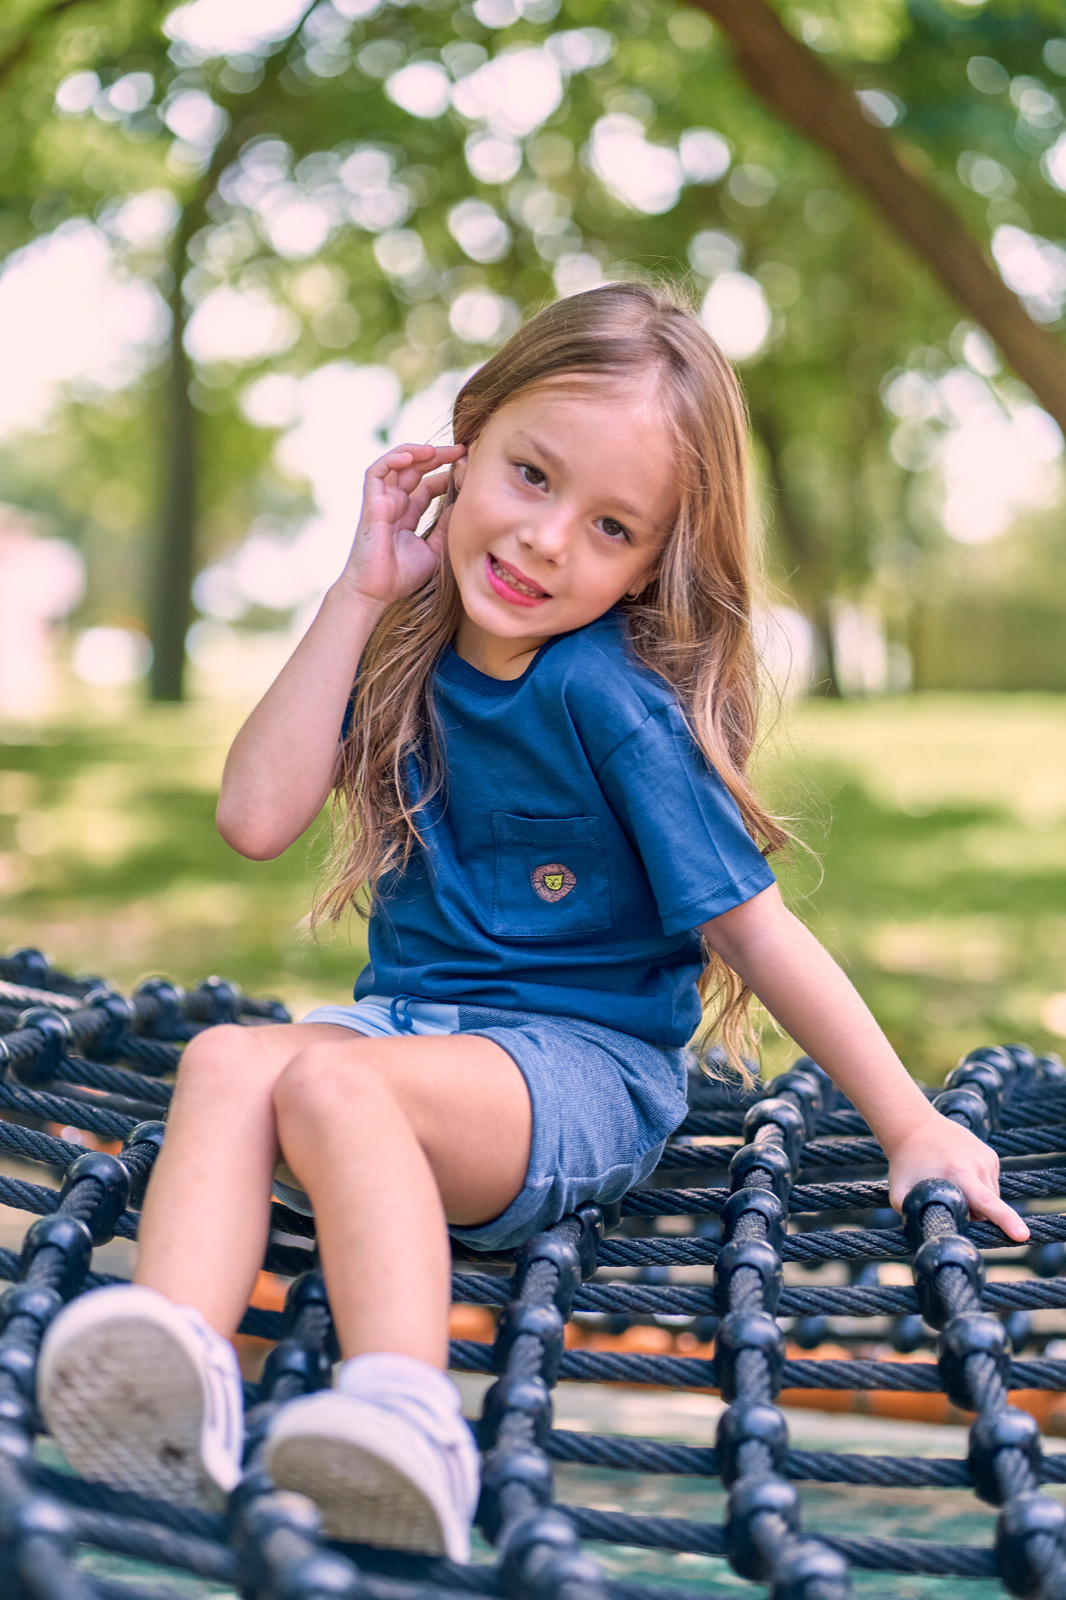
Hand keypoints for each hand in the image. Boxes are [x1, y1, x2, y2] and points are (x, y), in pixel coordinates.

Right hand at [339, 443, 464, 609]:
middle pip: (416, 469)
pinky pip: (377, 472)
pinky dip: (393, 459)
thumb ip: (447, 526)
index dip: (447, 474)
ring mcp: (382, 501)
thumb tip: (465, 503)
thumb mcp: (435, 549)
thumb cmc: (401, 576)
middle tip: (462, 450)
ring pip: (396, 464)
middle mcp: (395, 503)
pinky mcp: (371, 503)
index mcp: (408, 514)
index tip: (468, 470)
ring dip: (417, 452)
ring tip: (438, 450)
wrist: (375, 593)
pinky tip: (413, 455)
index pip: (428, 485)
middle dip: (438, 456)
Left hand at [885, 1111, 1028, 1241]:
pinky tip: (959, 1176)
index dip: (1006, 1221)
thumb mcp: (900, 1191)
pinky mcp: (991, 1155)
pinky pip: (990, 1184)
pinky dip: (978, 1188)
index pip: (988, 1203)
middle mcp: (978, 1164)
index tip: (1022, 1235)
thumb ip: (911, 1215)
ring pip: (991, 1197)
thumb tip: (924, 1235)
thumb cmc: (905, 1162)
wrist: (915, 1126)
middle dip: (974, 1215)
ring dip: (976, 1202)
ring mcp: (987, 1158)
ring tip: (951, 1185)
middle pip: (988, 1208)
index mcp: (958, 1173)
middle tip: (950, 1201)